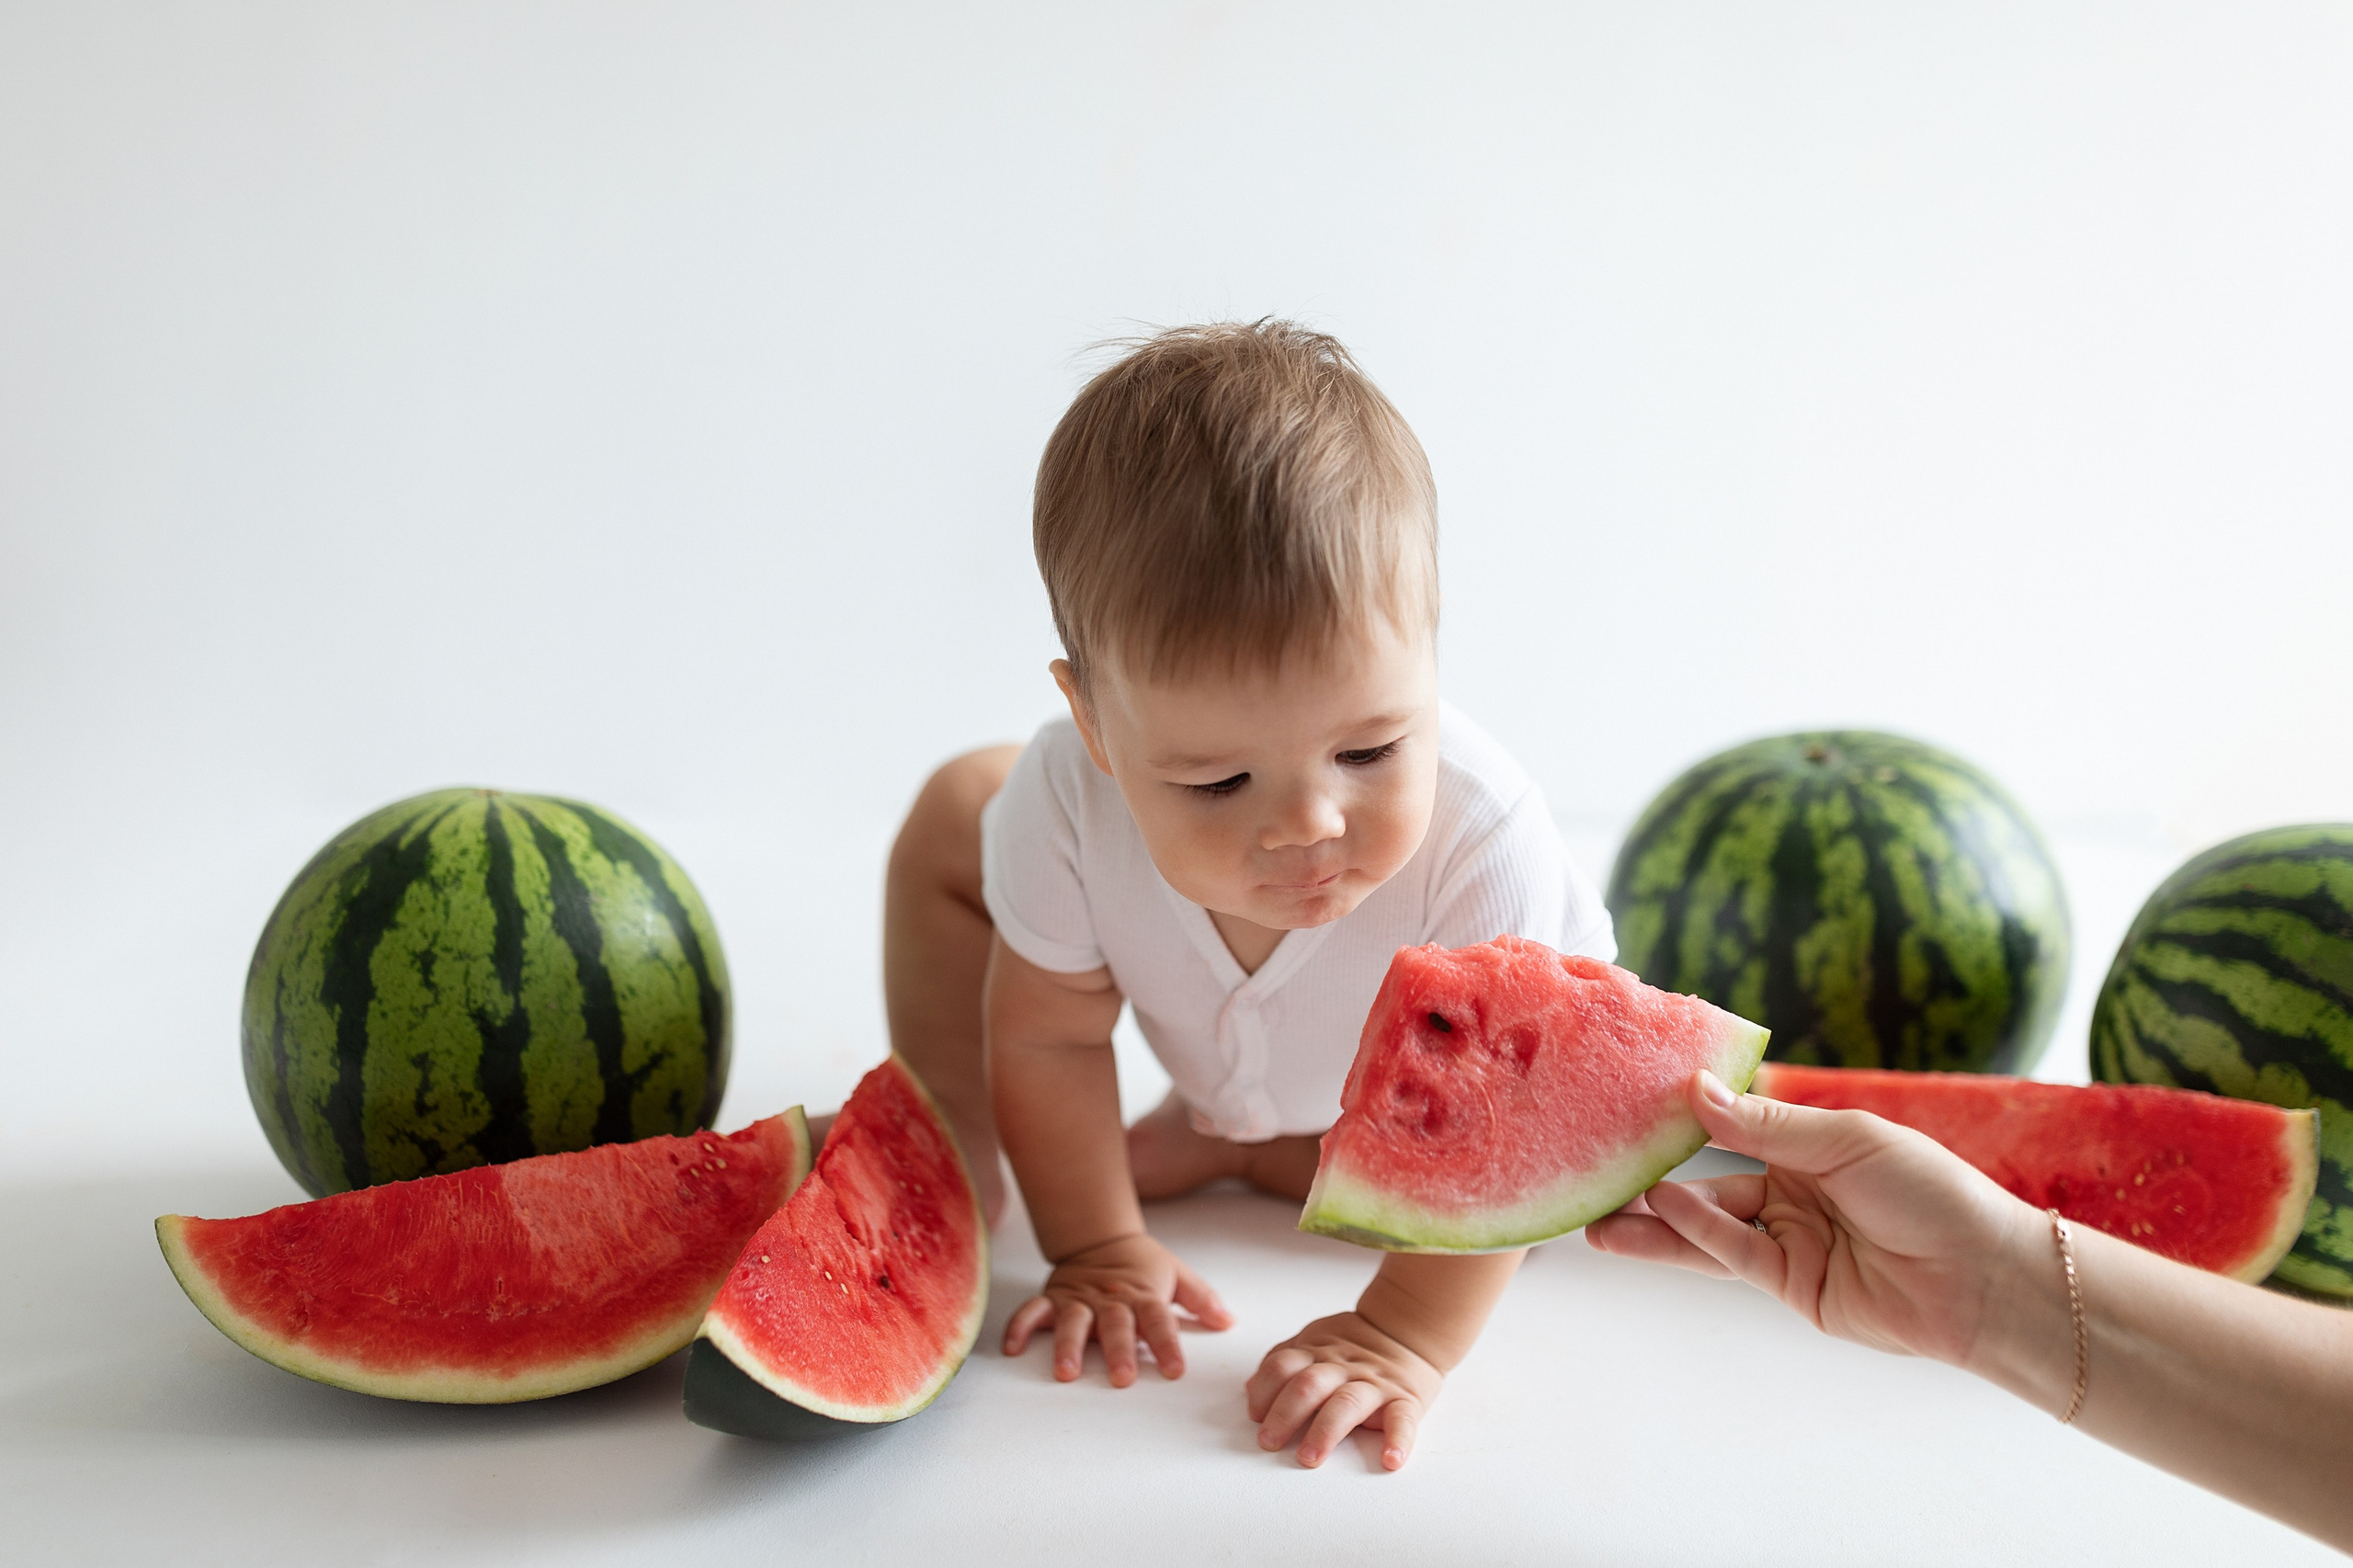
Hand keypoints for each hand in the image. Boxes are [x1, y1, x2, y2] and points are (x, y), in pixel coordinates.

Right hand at [1001, 1231, 1231, 1385]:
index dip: (1168, 1345)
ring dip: (1069, 1346)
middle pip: (1116, 1325)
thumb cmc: (1141, 1264)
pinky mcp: (1052, 1298)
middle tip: (1123, 1379)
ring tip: (1066, 1373)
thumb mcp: (1175, 1273)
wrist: (1098, 1234)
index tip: (1175, 1371)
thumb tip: (1229, 1322)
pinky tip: (1012, 1350)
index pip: (1159, 1320)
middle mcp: (1110, 1299)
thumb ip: (1201, 1299)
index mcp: (1142, 1295)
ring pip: (1073, 1322)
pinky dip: (1020, 1328)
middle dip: (1119, 1351)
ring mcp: (1078, 1298)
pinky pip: (1032, 1311)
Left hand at [1246, 1311, 1441, 1470]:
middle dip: (1284, 1414)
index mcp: (1316, 1353)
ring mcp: (1373, 1383)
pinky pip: (1402, 1419)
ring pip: (1346, 1403)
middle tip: (1269, 1442)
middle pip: (1307, 1385)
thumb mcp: (1315, 1341)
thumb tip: (1250, 1390)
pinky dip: (1398, 1440)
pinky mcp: (1405, 1398)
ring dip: (1325, 1431)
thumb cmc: (1354, 1345)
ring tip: (1309, 1457)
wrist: (1407, 1329)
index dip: (1263, 1390)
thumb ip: (1283, 1361)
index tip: (1255, 1416)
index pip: (1281, 1366)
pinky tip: (1391, 1460)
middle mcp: (1342, 1367)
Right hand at [1585, 1069, 2036, 1365]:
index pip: (1735, 1127)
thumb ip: (1768, 1124)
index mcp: (1812, 1147)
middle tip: (1593, 1170)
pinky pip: (1732, 1254)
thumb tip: (1697, 1092)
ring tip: (1596, 1213)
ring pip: (1706, 1227)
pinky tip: (1655, 1213)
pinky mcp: (1791, 1287)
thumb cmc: (1933, 1192)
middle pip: (1708, 1183)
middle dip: (1651, 1180)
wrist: (1986, 1279)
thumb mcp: (1847, 1141)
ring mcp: (1790, 1242)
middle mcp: (1793, 1193)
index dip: (1685, 1119)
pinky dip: (1693, 1233)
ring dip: (1653, 1221)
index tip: (1631, 1104)